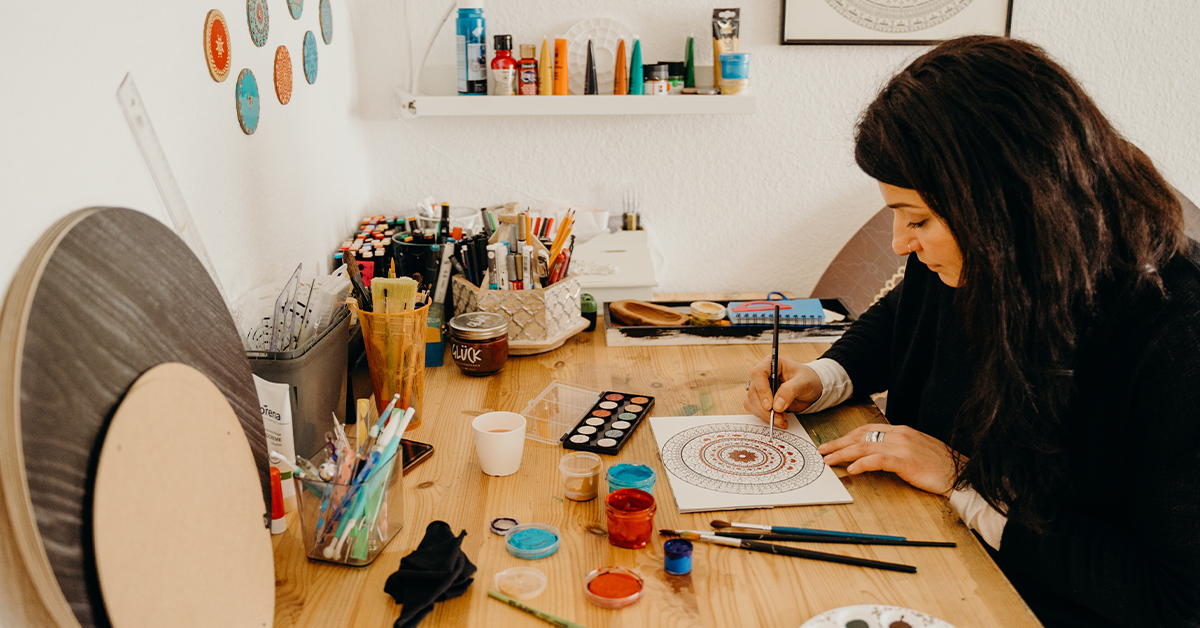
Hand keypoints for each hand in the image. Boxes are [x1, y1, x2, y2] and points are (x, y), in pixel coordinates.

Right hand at [743, 357, 822, 429]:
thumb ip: (790, 390)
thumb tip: (777, 405)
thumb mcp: (804, 382)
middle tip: (779, 417)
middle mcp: (762, 375)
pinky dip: (765, 418)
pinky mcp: (761, 400)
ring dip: (765, 415)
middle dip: (765, 409)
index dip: (762, 390)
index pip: (758, 374)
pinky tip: (779, 419)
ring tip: (782, 419)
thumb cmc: (808, 380)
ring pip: (752, 403)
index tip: (770, 405)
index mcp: (771, 364)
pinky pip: (755, 410)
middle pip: (753, 392)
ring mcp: (760, 388)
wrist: (811, 390)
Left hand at [817, 424, 957, 495]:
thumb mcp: (915, 450)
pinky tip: (852, 469)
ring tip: (829, 460)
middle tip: (823, 451)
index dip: (847, 436)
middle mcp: (899, 434)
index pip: (866, 429)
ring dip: (843, 454)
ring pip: (864, 446)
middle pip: (861, 436)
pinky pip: (877, 460)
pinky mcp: (905, 461)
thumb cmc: (939, 465)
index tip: (833, 443)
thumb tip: (875, 453)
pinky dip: (862, 464)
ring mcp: (902, 446)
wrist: (960, 473)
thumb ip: (896, 448)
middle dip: (838, 443)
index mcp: (900, 430)